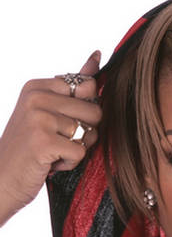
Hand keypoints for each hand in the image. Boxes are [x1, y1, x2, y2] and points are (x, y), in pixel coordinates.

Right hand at [0, 50, 101, 225]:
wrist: (1, 180)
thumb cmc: (29, 148)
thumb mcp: (48, 111)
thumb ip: (74, 85)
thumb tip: (98, 56)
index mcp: (38, 86)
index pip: (89, 87)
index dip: (85, 112)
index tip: (60, 123)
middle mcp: (36, 97)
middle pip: (94, 111)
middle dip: (84, 133)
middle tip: (58, 141)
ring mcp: (38, 118)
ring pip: (89, 133)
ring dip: (76, 150)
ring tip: (52, 152)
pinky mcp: (43, 141)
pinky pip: (81, 152)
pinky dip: (70, 163)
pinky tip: (50, 163)